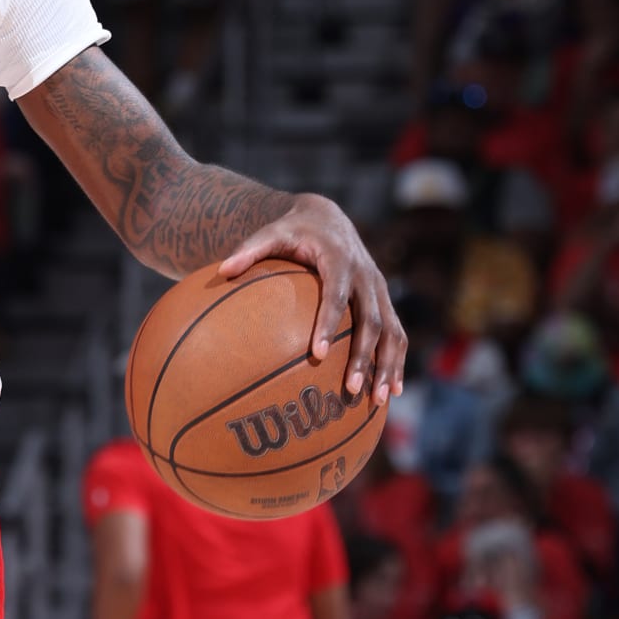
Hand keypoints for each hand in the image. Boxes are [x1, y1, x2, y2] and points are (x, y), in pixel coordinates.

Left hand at [219, 192, 405, 400]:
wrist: (328, 219)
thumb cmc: (294, 230)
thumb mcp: (271, 232)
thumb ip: (249, 249)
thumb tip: (222, 270)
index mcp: (340, 259)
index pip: (335, 295)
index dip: (328, 324)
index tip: (317, 353)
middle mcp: (366, 276)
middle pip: (371, 320)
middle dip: (363, 355)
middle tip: (349, 388)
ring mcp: (378, 290)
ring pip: (391, 331)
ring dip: (388, 365)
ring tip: (378, 399)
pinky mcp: (383, 301)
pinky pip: (395, 334)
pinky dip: (396, 361)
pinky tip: (391, 391)